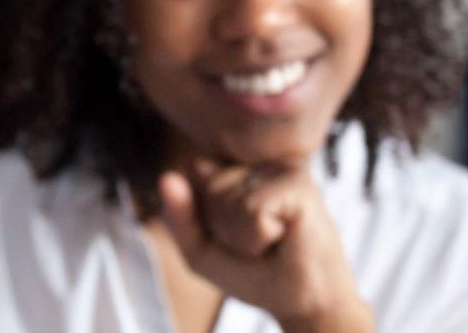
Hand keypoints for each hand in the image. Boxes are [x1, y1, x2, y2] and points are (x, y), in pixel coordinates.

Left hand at [157, 160, 370, 332]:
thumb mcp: (200, 250)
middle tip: (257, 244)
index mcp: (239, 172)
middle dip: (223, 228)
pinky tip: (284, 237)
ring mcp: (280, 169)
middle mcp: (261, 165)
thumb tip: (166, 176)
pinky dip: (259, 236)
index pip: (194, 173)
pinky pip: (251, 209)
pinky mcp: (298, 182)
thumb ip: (179, 216)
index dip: (204, 216)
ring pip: (227, 199)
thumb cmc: (254, 275)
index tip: (234, 237)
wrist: (300, 302)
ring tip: (272, 242)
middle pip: (208, 187)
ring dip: (242, 236)